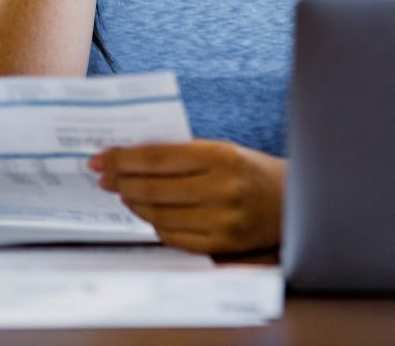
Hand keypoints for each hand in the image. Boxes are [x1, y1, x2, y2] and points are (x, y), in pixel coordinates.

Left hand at [90, 139, 283, 254]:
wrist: (293, 202)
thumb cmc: (252, 171)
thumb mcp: (224, 151)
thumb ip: (184, 155)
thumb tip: (132, 159)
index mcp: (222, 157)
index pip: (158, 157)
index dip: (124, 159)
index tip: (101, 158)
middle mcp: (221, 189)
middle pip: (153, 188)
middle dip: (121, 182)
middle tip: (105, 177)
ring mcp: (221, 220)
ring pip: (158, 215)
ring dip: (134, 204)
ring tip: (126, 194)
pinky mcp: (220, 244)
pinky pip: (172, 237)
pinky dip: (155, 224)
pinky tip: (149, 214)